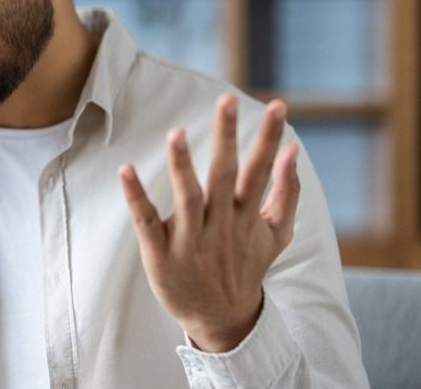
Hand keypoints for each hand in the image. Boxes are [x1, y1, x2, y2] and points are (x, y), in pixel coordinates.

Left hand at [118, 93, 300, 352]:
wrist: (222, 318)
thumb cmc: (245, 266)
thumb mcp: (276, 234)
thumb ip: (287, 193)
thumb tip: (294, 152)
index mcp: (246, 216)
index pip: (260, 170)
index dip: (270, 138)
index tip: (278, 106)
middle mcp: (220, 225)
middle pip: (224, 175)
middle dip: (226, 137)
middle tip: (228, 100)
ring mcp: (189, 240)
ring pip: (187, 197)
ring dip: (181, 165)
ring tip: (176, 133)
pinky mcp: (160, 253)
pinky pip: (146, 220)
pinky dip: (136, 196)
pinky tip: (125, 170)